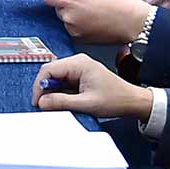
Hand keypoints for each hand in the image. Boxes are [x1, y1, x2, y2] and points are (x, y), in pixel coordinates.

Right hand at [31, 54, 151, 118]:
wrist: (132, 101)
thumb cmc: (116, 99)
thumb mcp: (86, 104)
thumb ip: (62, 102)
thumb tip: (42, 101)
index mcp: (79, 63)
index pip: (48, 69)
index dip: (39, 86)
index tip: (37, 102)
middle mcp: (78, 62)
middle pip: (50, 73)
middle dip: (45, 90)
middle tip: (45, 106)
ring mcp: (79, 68)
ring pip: (56, 78)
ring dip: (53, 93)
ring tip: (58, 106)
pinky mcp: (80, 76)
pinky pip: (63, 83)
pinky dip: (60, 93)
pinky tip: (66, 103)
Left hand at [43, 0, 153, 43]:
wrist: (133, 22)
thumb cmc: (119, 3)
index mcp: (71, 1)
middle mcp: (69, 17)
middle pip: (57, 9)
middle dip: (67, 5)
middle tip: (85, 2)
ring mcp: (74, 30)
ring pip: (66, 20)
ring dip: (74, 16)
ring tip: (93, 13)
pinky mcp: (80, 40)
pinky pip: (74, 30)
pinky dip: (80, 26)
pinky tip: (94, 21)